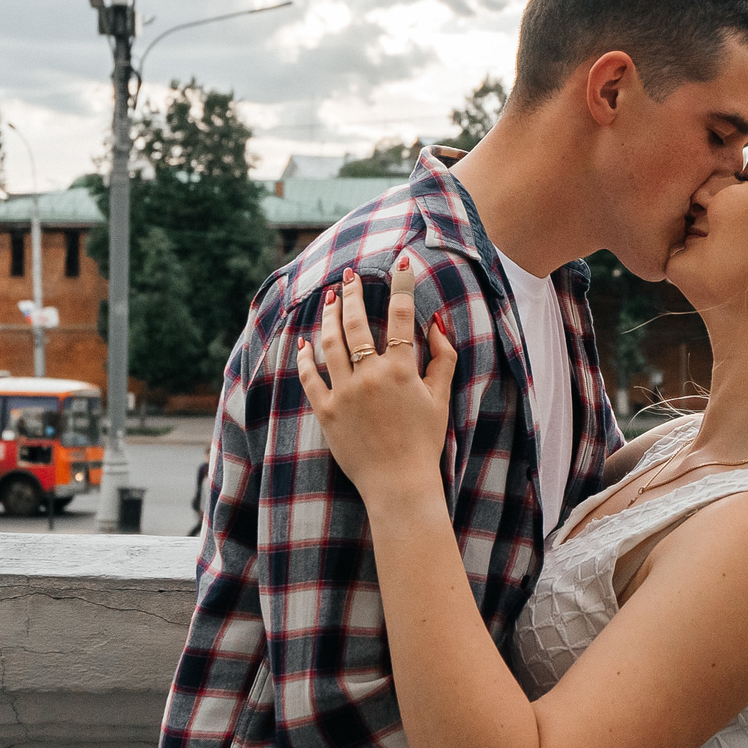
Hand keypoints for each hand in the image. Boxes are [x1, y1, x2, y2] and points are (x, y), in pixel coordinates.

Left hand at [295, 257, 457, 502]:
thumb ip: (442, 358)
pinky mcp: (326, 411)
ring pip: (331, 344)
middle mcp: (370, 376)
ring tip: (330, 299)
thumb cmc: (424, 442)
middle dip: (354, 294)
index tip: (400, 263)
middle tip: (349, 275)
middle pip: (358, 323)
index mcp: (401, 370)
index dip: (401, 285)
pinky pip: (310, 377)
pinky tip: (305, 342)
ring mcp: (345, 393)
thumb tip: (436, 323)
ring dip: (329, 317)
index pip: (401, 316)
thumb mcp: (440, 398)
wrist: (399, 484)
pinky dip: (306, 357)